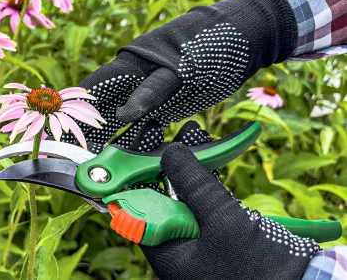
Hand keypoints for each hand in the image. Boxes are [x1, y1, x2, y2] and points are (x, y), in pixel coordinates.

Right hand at [63, 0, 296, 151]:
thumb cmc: (208, 47)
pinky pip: (144, 129)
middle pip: (102, 112)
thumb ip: (151, 92)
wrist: (243, 38)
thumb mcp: (179, 70)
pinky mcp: (164, 107)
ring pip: (122, 124)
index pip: (90, 92)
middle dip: (92, 137)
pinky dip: (140, 145)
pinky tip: (136, 162)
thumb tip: (123, 115)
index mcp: (127, 66)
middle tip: (87, 166)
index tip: (67, 142)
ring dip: (115, 145)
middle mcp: (131, 82)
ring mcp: (147, 95)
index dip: (75, 116)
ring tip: (108, 169)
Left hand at [135, 143, 318, 279]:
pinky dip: (210, 185)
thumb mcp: (224, 222)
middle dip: (169, 166)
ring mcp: (201, 247)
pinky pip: (209, 210)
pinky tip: (213, 158)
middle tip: (172, 136)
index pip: (141, 208)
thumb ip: (195, 185)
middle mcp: (179, 251)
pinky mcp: (223, 242)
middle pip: (164, 201)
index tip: (142, 147)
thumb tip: (172, 154)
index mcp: (167, 254)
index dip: (140, 175)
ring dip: (192, 171)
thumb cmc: (262, 269)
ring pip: (188, 202)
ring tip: (193, 137)